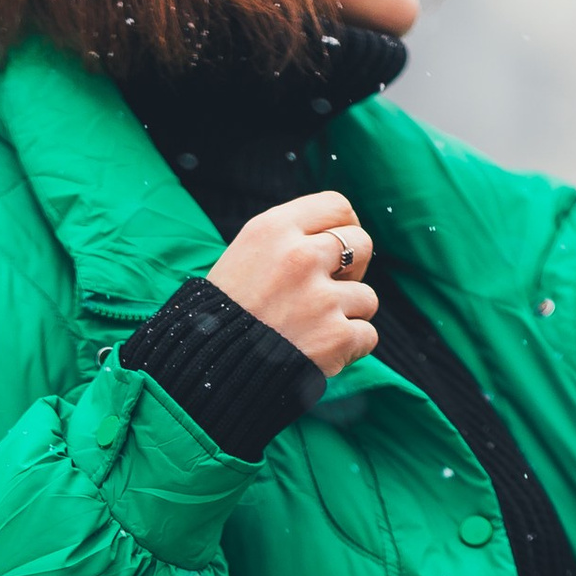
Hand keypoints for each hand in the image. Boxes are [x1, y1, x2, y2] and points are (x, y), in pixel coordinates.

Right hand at [206, 189, 379, 375]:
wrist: (208, 370)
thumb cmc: (227, 313)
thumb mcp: (246, 254)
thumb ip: (290, 239)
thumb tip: (341, 237)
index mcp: (274, 229)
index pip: (337, 206)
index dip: (344, 226)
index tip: (338, 249)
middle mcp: (300, 257)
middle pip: (362, 243)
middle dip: (354, 268)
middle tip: (331, 289)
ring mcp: (320, 299)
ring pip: (367, 297)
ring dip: (348, 314)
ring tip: (315, 328)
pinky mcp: (335, 338)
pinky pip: (367, 335)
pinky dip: (351, 348)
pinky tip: (322, 351)